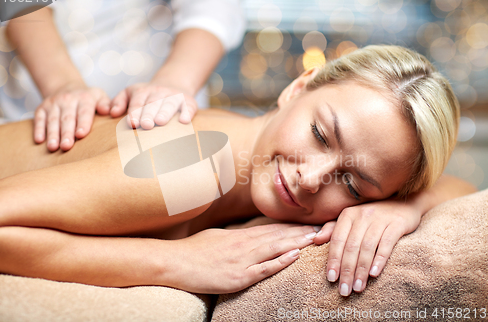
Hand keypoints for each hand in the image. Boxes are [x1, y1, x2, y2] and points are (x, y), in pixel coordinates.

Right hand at [34, 82, 109, 151]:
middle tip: (66, 146)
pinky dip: (38, 129)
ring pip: (52, 120)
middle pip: (67, 118)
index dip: (83, 123)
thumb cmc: (87, 98)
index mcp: (84, 99)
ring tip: (53, 147)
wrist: (65, 86)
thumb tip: (109, 111)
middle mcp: (67, 100)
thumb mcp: (99, 96)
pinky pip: (38, 119)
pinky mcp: (41, 108)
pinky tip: (39, 141)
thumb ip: (105, 104)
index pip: (84, 112)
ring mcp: (53, 104)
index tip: (81, 135)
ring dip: (52, 134)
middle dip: (66, 133)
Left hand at [110, 83, 197, 128]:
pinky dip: (187, 113)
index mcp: (143, 92)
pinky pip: (188, 106)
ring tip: (161, 122)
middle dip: (149, 114)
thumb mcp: (130, 93)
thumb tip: (112, 113)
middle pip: (153, 104)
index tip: (132, 123)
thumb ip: (119, 101)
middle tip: (146, 125)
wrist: (173, 84)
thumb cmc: (147, 96)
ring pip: (169, 104)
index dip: (135, 112)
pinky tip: (184, 121)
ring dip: (165, 113)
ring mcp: (174, 96)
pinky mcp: (188, 101)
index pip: (137, 102)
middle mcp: (159, 92)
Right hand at [165, 223, 319, 293]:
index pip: (273, 229)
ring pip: (275, 248)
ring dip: (297, 243)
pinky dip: (280, 262)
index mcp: (240, 236)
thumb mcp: (218, 237)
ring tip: (316, 238)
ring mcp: (242, 260)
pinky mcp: (237, 277)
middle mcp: (245, 245)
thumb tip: (249, 235)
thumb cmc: (194, 249)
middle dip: (302, 233)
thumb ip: (236, 237)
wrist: (175, 261)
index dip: (293, 227)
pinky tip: (294, 256)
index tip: (310, 223)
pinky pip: (263, 269)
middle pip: (279, 236)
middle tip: (324, 228)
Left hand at [313, 199, 421, 295]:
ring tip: (358, 288)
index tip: (331, 279)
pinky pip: (387, 244)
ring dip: (361, 270)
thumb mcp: (352, 219)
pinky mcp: (397, 224)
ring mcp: (380, 219)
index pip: (337, 240)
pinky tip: (374, 274)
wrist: (403, 203)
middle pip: (351, 247)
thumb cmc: (373, 215)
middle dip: (346, 270)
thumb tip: (315, 239)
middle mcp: (362, 215)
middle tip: (344, 290)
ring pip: (367, 247)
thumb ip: (333, 229)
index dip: (333, 260)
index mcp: (348, 214)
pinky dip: (380, 259)